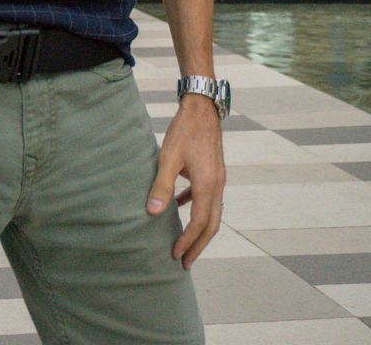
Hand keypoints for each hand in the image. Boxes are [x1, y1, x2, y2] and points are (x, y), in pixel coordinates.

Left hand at [146, 95, 225, 267]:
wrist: (201, 108)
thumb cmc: (184, 131)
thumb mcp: (168, 158)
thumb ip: (162, 186)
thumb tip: (152, 213)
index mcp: (207, 185)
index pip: (199, 223)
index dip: (188, 241)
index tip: (175, 255)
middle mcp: (217, 185)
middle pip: (211, 224)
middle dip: (198, 245)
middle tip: (185, 262)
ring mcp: (217, 178)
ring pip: (211, 212)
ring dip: (198, 229)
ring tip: (184, 242)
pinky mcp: (213, 172)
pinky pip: (206, 197)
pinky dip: (195, 207)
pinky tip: (178, 207)